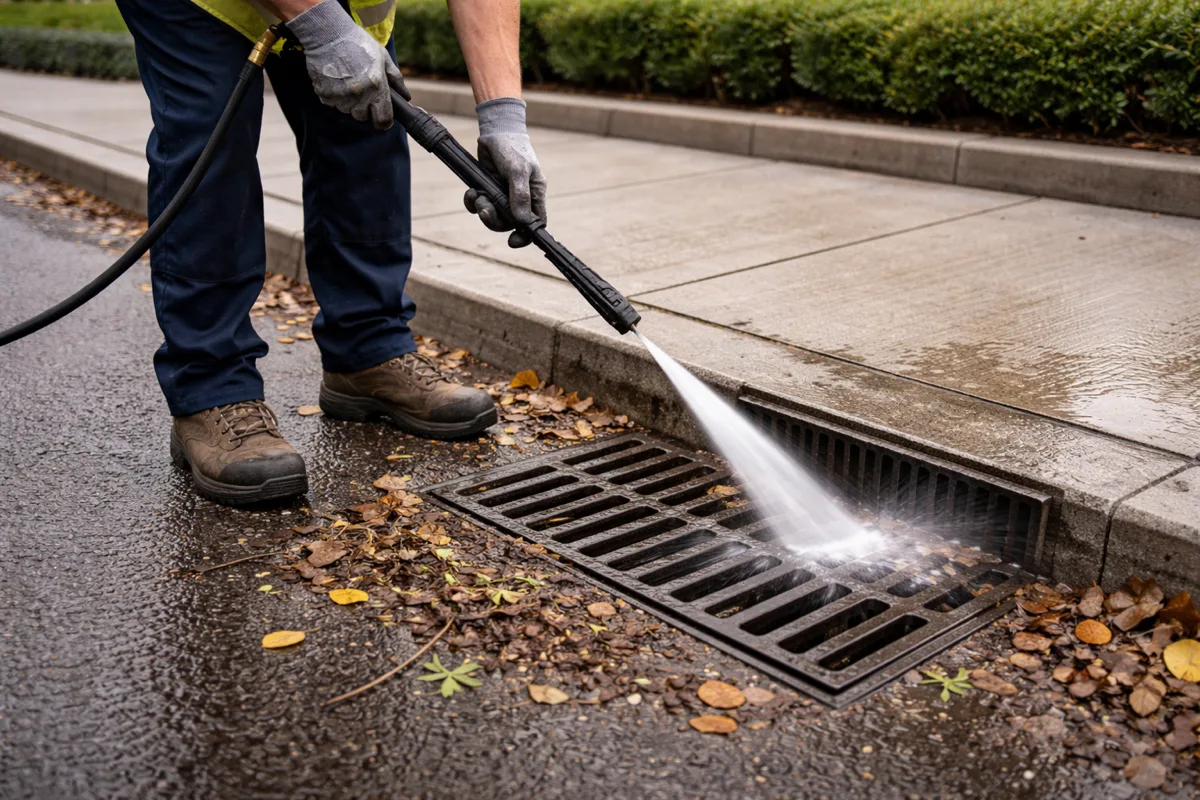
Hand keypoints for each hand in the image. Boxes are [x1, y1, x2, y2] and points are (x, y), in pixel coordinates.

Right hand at [286, 0, 409, 129]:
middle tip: (361, 89)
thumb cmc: (358, 43)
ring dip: (348, 101)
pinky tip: (336, 79)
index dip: (384, 121)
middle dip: (363, 107)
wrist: (327, 34)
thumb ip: (396, 79)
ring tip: (347, 80)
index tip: (382, 118)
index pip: (383, 120)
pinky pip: (333, 104)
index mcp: (377, 87)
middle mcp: (359, 96)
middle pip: (363, 116)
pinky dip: (334, 96)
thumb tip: (406, 97)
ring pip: (347, 110)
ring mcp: (341, 97)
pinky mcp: (325, 95)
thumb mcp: (382, 57)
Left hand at [464, 98, 546, 247]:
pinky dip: (472, 202)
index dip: (526, 235)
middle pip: (510, 223)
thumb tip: (522, 221)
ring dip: (482, 210)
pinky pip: (479, 205)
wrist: (494, 131)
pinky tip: (471, 191)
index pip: (535, 223)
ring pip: (494, 216)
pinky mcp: (487, 189)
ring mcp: (503, 195)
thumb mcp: (518, 170)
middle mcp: (520, 198)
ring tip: (477, 196)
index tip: (513, 241)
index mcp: (534, 194)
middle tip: (484, 211)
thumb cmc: (512, 148)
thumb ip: (520, 195)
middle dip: (495, 221)